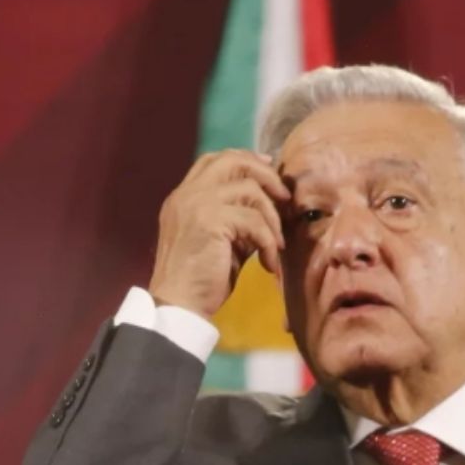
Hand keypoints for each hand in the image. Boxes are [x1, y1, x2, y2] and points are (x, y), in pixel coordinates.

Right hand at [148, 149, 290, 318]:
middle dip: (266, 175)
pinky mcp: (210, 220)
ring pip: (249, 189)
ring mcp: (196, 204)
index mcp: (184, 196)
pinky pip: (254, 220)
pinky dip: (269, 242)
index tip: (268, 169)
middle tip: (285, 199)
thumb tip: (271, 205)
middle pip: (232, 159)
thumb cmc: (198, 281)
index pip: (214, 160)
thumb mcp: (219, 241)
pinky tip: (268, 264)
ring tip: (276, 245)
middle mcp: (187, 194)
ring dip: (272, 218)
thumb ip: (236, 219)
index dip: (245, 160)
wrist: (178, 305)